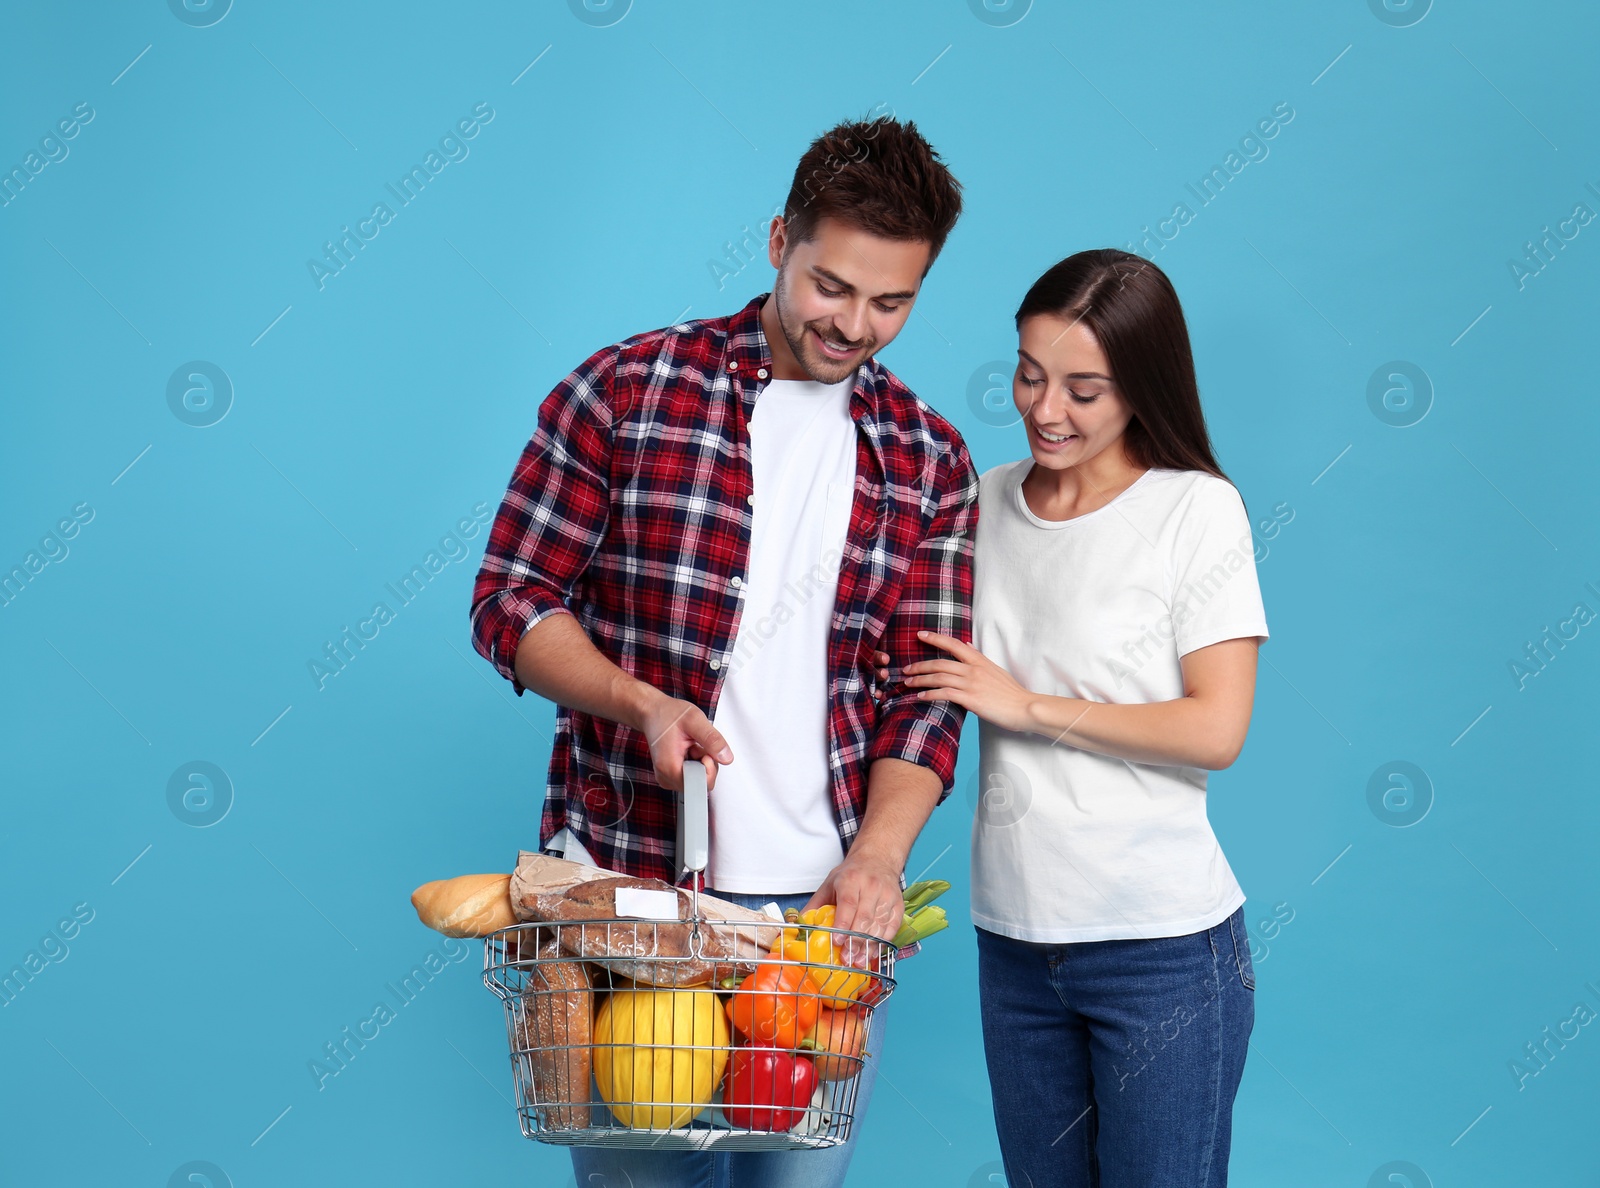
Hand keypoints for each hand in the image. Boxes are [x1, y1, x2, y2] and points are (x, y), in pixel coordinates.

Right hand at [636, 690, 733, 791]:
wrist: (652, 713)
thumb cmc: (668, 714)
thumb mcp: (694, 720)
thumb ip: (712, 740)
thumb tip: (727, 758)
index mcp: (669, 767)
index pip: (702, 785)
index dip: (709, 767)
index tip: (703, 749)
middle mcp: (666, 777)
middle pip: (701, 783)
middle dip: (705, 763)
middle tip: (695, 744)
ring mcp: (668, 778)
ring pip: (699, 780)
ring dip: (701, 762)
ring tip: (690, 745)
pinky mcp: (671, 776)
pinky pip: (693, 776)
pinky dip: (696, 763)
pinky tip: (688, 749)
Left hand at [805, 850, 904, 966]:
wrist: (878, 860)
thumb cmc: (851, 875)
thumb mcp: (829, 884)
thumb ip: (815, 906)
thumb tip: (799, 927)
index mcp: (851, 880)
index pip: (848, 904)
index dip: (843, 924)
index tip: (837, 942)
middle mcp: (871, 886)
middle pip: (864, 918)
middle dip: (855, 941)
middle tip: (846, 959)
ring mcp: (887, 895)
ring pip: (879, 925)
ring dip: (869, 946)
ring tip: (859, 961)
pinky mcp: (898, 904)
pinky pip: (892, 927)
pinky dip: (883, 942)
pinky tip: (872, 953)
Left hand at [895, 629, 1035, 733]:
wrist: (1025, 708)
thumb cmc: (1012, 693)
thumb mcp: (996, 670)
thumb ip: (979, 657)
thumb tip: (968, 645)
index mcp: (979, 661)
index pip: (953, 644)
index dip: (935, 638)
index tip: (920, 635)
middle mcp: (974, 669)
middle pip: (940, 662)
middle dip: (919, 665)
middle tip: (906, 670)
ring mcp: (972, 684)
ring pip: (939, 677)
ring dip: (920, 680)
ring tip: (908, 684)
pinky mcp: (971, 699)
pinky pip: (944, 694)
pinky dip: (929, 694)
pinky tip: (919, 697)